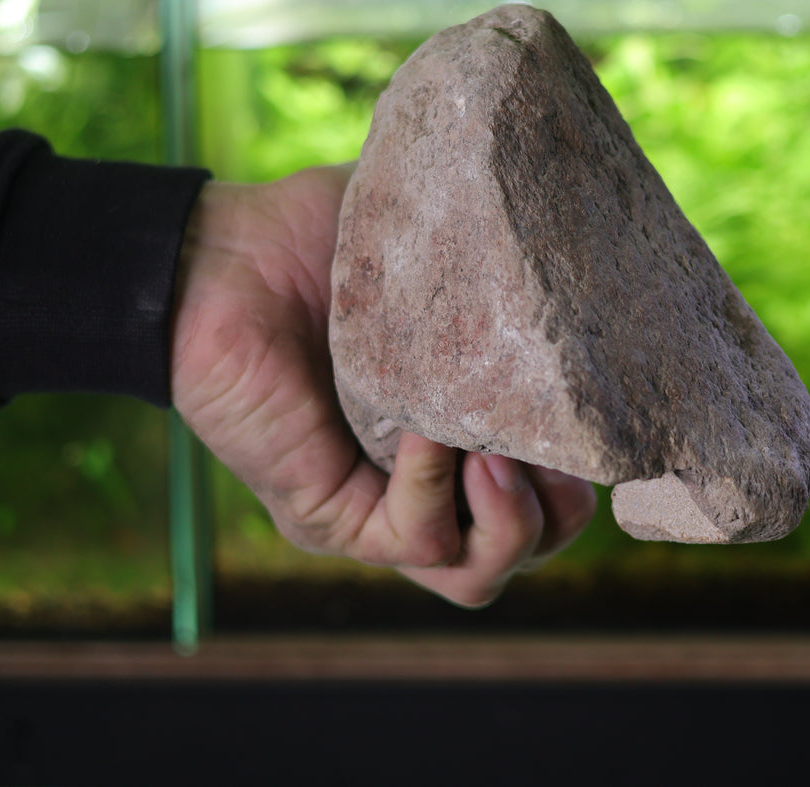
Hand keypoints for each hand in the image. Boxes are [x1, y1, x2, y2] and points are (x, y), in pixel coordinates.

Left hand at [169, 167, 597, 607]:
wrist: (221, 254)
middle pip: (525, 548)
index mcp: (456, 430)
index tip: (588, 414)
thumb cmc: (317, 241)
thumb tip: (570, 232)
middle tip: (553, 449)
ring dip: (511, 524)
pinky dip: (434, 490)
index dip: (580, 471)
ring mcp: (377, 506)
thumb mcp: (427, 249)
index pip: (547, 492)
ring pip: (476, 576)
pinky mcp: (329, 517)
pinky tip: (429, 431)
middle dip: (559, 513)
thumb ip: (490, 257)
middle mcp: (423, 480)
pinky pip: (414, 541)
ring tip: (500, 458)